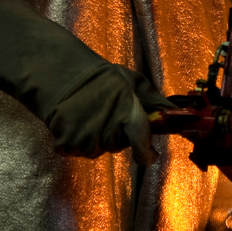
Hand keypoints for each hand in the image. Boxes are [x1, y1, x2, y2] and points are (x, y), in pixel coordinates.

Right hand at [0, 0, 174, 161]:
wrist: (56, 74)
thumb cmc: (99, 77)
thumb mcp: (131, 80)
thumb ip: (154, 98)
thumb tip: (174, 112)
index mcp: (126, 109)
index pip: (141, 140)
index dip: (146, 154)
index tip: (149, 156)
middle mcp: (107, 126)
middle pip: (118, 146)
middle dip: (116, 135)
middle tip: (106, 114)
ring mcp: (86, 136)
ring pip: (98, 150)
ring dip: (96, 138)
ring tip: (89, 115)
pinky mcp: (67, 143)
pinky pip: (78, 151)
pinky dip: (77, 141)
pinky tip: (75, 122)